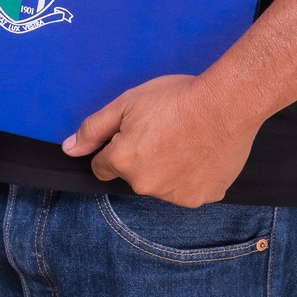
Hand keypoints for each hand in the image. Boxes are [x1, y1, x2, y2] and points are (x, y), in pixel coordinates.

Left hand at [62, 74, 262, 206]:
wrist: (226, 104)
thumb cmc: (175, 98)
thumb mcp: (125, 103)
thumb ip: (93, 129)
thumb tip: (69, 149)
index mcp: (124, 162)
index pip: (102, 166)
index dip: (114, 146)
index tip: (132, 131)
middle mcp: (147, 186)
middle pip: (132, 176)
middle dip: (139, 157)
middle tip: (161, 130)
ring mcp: (177, 196)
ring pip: (161, 184)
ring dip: (165, 168)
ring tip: (183, 138)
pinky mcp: (204, 197)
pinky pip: (188, 188)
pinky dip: (191, 174)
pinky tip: (199, 151)